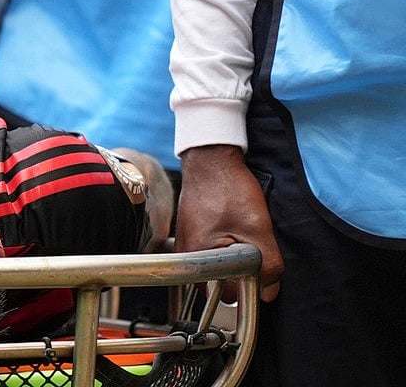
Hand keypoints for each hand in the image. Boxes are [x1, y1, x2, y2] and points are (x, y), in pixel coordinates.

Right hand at [175, 145, 283, 301]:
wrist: (211, 159)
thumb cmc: (228, 188)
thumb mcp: (258, 229)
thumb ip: (267, 265)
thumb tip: (268, 293)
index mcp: (197, 258)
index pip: (227, 295)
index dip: (250, 285)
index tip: (261, 271)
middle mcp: (185, 254)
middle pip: (219, 284)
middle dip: (239, 274)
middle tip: (254, 251)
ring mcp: (185, 243)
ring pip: (216, 267)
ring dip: (232, 260)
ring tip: (243, 236)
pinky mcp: (189, 232)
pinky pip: (209, 253)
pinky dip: (224, 247)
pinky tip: (233, 229)